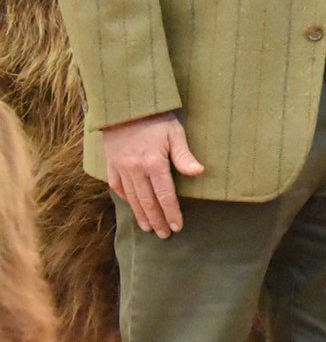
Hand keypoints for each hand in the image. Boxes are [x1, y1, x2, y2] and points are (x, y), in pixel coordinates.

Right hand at [102, 111, 204, 237]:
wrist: (124, 106)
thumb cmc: (156, 118)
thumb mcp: (175, 133)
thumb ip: (184, 156)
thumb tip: (199, 172)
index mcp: (153, 163)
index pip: (165, 195)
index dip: (171, 213)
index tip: (177, 226)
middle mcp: (135, 170)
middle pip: (148, 202)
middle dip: (158, 220)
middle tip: (165, 235)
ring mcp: (121, 169)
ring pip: (133, 199)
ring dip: (142, 216)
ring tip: (150, 228)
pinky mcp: (110, 166)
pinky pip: (119, 188)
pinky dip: (128, 201)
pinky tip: (135, 208)